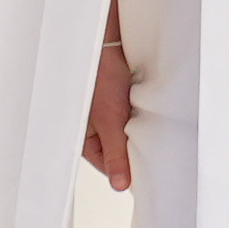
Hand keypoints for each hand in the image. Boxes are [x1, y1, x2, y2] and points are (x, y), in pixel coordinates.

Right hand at [81, 18, 137, 192]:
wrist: (107, 43)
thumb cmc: (99, 76)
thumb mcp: (110, 122)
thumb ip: (116, 155)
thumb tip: (120, 185)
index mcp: (80, 138)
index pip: (107, 164)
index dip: (126, 168)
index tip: (146, 170)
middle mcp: (89, 128)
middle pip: (116, 150)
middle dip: (131, 149)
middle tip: (147, 145)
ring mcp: (101, 115)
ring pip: (123, 135)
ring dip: (135, 132)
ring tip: (142, 124)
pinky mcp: (113, 103)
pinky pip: (128, 120)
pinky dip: (137, 119)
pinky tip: (142, 113)